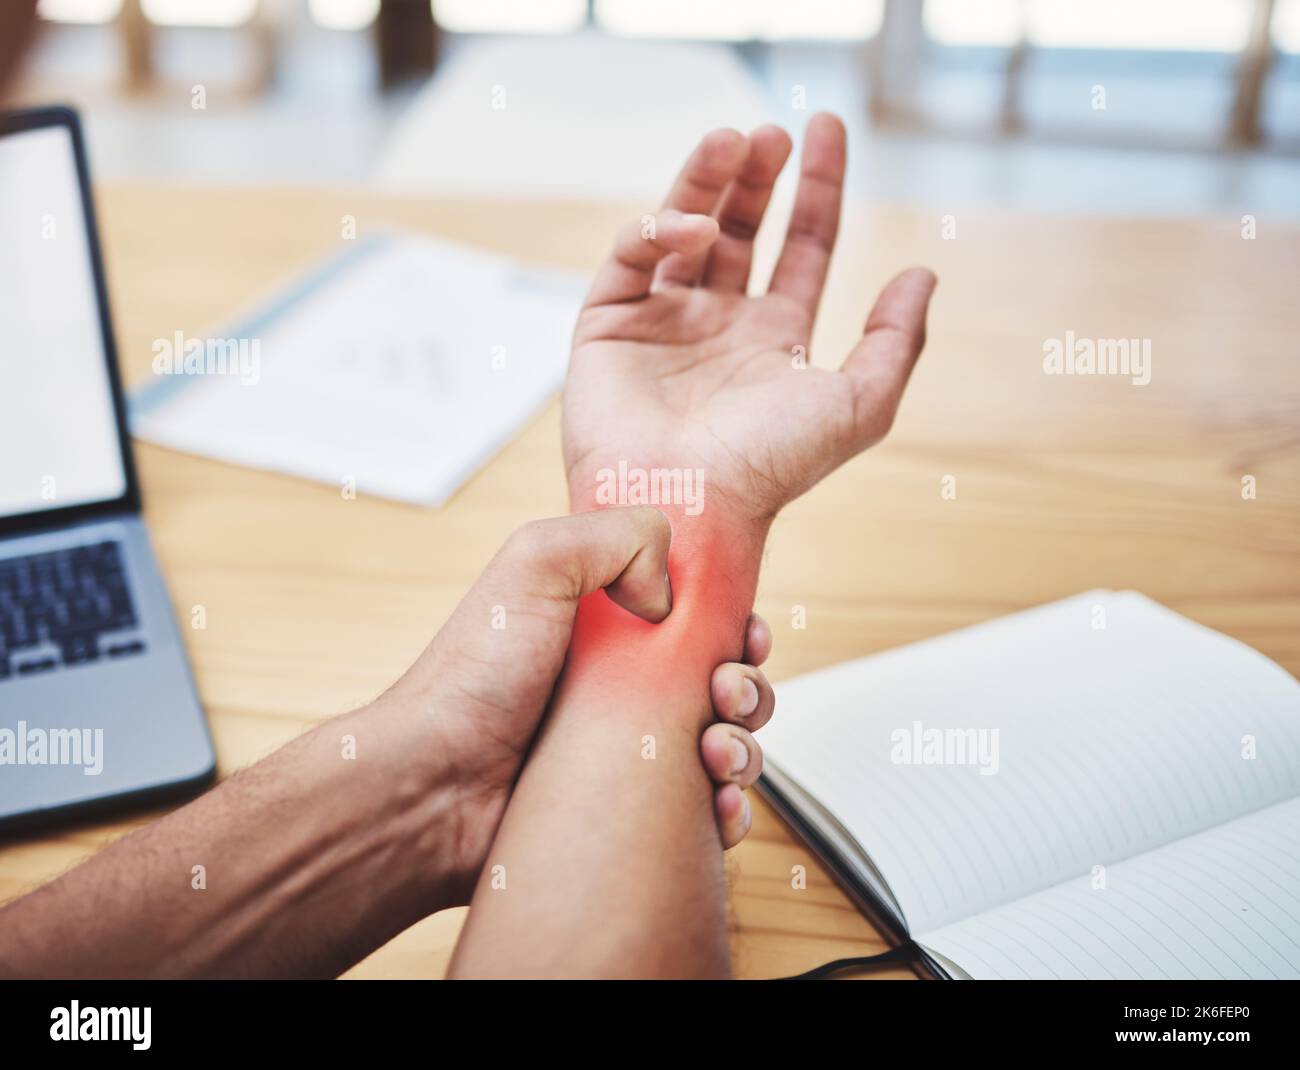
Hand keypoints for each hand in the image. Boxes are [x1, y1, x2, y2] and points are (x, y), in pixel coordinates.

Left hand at [375, 508, 775, 899]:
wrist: (432, 788)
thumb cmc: (470, 679)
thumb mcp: (535, 564)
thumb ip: (613, 536)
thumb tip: (669, 590)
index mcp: (605, 628)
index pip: (695, 620)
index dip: (732, 626)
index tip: (743, 636)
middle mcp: (619, 688)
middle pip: (720, 684)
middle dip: (746, 688)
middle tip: (726, 693)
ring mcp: (624, 752)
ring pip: (722, 750)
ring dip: (744, 748)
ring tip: (717, 752)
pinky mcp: (626, 810)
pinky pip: (700, 814)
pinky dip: (727, 811)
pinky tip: (718, 805)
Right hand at [564, 114, 935, 522]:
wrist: (687, 504)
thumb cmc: (770, 465)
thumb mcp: (858, 404)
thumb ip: (896, 339)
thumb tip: (921, 273)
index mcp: (776, 340)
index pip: (803, 245)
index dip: (819, 188)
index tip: (826, 129)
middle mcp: (719, 325)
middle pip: (742, 227)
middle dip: (758, 176)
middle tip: (772, 132)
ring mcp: (661, 322)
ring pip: (682, 229)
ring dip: (706, 180)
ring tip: (731, 139)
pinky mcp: (607, 327)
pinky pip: (630, 259)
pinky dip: (657, 232)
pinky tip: (693, 231)